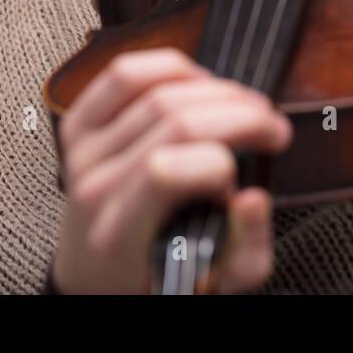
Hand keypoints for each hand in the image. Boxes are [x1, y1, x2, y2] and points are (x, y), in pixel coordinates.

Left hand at [50, 47, 292, 293]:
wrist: (97, 277)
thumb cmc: (156, 278)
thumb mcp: (211, 285)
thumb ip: (245, 252)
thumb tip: (253, 198)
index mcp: (119, 234)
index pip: (164, 171)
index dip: (221, 163)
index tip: (252, 179)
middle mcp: (93, 187)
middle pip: (173, 121)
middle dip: (241, 115)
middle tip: (273, 128)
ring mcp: (81, 152)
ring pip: (158, 91)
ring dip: (219, 90)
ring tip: (246, 108)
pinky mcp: (78, 125)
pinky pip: (126, 72)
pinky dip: (173, 67)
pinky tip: (201, 84)